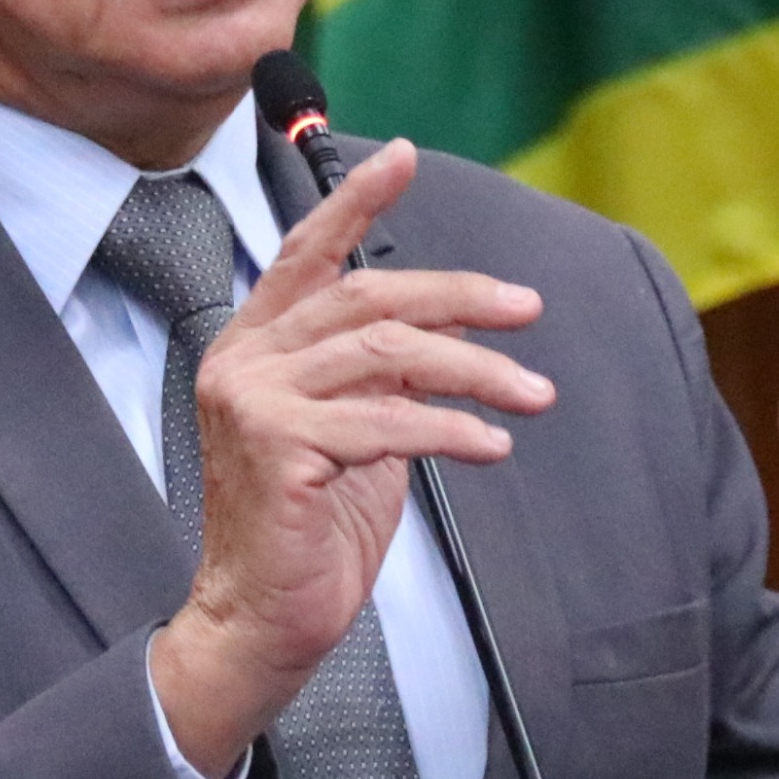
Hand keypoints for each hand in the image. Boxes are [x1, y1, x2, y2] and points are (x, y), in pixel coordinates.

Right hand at [147, 140, 551, 778]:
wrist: (261, 622)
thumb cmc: (311, 533)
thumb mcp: (358, 431)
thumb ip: (384, 374)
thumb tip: (450, 326)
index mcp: (256, 345)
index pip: (307, 254)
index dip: (355, 202)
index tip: (402, 156)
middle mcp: (244, 359)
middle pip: (367, 297)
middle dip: (458, 296)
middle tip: (526, 308)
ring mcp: (254, 400)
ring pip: (386, 354)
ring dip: (475, 370)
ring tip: (534, 393)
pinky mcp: (277, 448)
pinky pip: (387, 422)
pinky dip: (452, 429)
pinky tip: (494, 446)